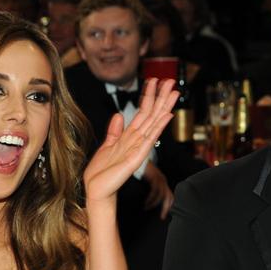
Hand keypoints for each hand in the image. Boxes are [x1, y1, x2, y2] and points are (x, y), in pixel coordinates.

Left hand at [83, 78, 178, 205]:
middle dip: (161, 96)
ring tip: (173, 92)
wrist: (97, 188)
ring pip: (154, 122)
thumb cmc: (102, 171)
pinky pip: (149, 139)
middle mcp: (137, 140)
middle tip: (171, 80)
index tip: (155, 80)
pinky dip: (158, 126)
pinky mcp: (137, 157)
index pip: (143, 112)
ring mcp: (139, 148)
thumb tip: (119, 115)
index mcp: (130, 136)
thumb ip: (114, 131)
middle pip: (152, 114)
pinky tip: (166, 115)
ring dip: (164, 106)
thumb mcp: (107, 145)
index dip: (149, 95)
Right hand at [143, 161, 172, 219]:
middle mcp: (163, 181)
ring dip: (154, 204)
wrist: (140, 158)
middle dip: (166, 208)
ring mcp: (159, 179)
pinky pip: (154, 191)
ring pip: (161, 195)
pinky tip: (145, 202)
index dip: (169, 205)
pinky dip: (150, 199)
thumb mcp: (150, 180)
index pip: (170, 196)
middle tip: (162, 217)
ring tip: (146, 208)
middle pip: (169, 197)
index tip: (164, 214)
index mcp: (163, 182)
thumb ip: (153, 187)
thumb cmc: (143, 170)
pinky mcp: (154, 178)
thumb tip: (152, 198)